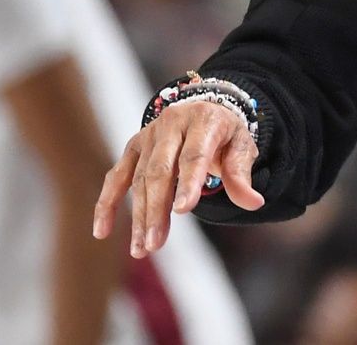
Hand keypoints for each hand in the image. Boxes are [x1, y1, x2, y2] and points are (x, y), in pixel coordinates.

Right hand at [93, 100, 263, 257]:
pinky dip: (107, 202)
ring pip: (139, 178)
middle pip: (161, 170)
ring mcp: (149, 135)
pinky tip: (102, 230)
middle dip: (156, 208)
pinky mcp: (133, 146)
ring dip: (139, 215)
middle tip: (155, 244)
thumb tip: (254, 203)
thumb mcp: (241, 147)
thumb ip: (241, 175)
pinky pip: (117, 176)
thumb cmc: (225, 134)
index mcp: (203, 120)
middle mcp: (172, 124)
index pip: (194, 154)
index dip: (188, 182)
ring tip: (141, 249)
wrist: (205, 107)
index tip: (182, 211)